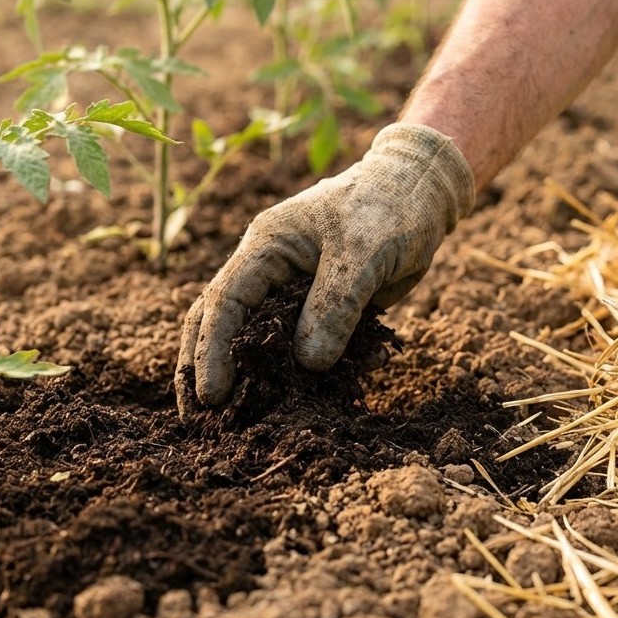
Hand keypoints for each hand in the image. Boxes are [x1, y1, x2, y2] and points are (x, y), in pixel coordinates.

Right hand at [176, 123, 473, 411]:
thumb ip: (335, 306)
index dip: (213, 351)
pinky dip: (293, 375)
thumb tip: (308, 362)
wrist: (421, 193)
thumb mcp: (363, 255)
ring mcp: (291, 290)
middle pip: (219, 322)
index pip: (224, 302)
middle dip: (204, 368)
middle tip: (197, 419)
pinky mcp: (320, 308)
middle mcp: (268, 270)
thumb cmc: (388, 209)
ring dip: (244, 378)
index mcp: (266, 247)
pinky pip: (298, 346)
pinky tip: (289, 406)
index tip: (211, 396)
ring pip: (255, 339)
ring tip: (228, 423)